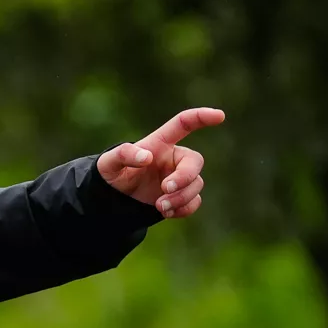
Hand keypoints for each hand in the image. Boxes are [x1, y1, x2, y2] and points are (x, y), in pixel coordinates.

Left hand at [98, 107, 223, 218]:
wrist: (114, 200)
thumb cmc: (111, 174)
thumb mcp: (108, 163)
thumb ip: (124, 154)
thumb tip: (146, 157)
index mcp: (159, 143)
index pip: (184, 124)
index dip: (202, 117)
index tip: (219, 116)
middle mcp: (174, 158)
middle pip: (195, 161)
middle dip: (184, 177)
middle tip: (165, 189)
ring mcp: (179, 178)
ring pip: (197, 184)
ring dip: (181, 197)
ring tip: (159, 206)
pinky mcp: (181, 196)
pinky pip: (194, 202)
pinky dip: (183, 209)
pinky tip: (165, 212)